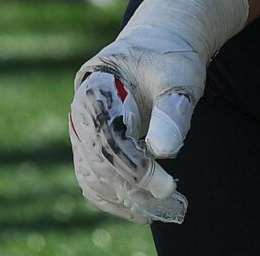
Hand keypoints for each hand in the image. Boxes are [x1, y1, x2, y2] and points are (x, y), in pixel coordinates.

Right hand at [70, 37, 202, 223]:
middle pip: (98, 161)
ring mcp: (82, 130)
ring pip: (93, 176)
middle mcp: (81, 111)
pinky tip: (142, 209)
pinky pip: (93, 181)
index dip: (135, 165)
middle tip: (172, 200)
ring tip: (161, 209)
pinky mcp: (89, 147)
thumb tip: (164, 151)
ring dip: (124, 199)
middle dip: (133, 187)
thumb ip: (172, 112)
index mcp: (96, 87)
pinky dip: (115, 199)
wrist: (158, 49)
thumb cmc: (169, 60)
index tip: (166, 184)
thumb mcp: (179, 78)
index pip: (108, 136)